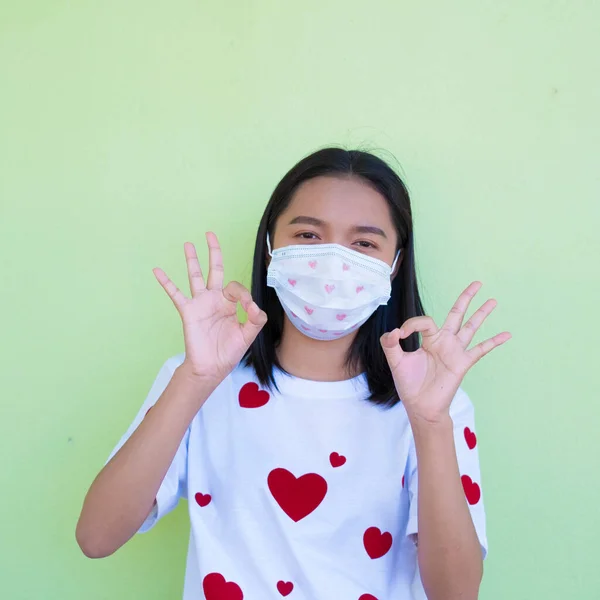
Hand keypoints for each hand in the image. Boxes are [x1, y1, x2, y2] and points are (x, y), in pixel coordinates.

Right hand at [153, 232, 266, 385]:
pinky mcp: (188, 311)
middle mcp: (214, 299)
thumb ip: (255, 319)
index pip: (236, 287)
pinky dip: (166, 282)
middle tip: (210, 234)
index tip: (247, 308)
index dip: (243, 294)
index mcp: (230, 304)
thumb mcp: (248, 335)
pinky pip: (175, 294)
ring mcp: (200, 303)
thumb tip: (254, 305)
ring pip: (195, 276)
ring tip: (188, 244)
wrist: (211, 367)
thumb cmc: (228, 352)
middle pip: (214, 270)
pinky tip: (157, 270)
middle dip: (214, 252)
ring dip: (192, 260)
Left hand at [380, 281, 510, 422]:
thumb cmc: (409, 384)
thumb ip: (391, 345)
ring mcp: (455, 351)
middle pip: (456, 314)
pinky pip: (481, 350)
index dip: (412, 325)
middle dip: (466, 298)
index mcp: (428, 339)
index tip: (401, 335)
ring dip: (482, 314)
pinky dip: (494, 342)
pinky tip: (507, 334)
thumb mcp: (396, 362)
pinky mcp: (463, 363)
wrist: (420, 406)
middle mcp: (444, 341)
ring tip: (493, 300)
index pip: (425, 321)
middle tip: (477, 283)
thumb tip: (394, 331)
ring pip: (471, 327)